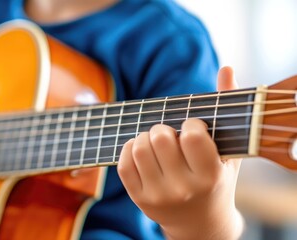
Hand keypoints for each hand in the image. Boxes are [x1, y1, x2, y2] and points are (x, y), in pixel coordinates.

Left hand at [117, 67, 242, 238]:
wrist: (200, 223)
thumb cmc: (217, 181)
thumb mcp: (229, 153)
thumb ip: (226, 110)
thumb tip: (226, 68)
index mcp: (209, 175)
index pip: (192, 136)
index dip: (190, 124)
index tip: (192, 129)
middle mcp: (183, 188)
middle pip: (160, 138)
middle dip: (163, 128)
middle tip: (169, 134)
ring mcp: (158, 194)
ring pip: (139, 147)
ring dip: (145, 137)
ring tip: (155, 142)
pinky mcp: (139, 198)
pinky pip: (123, 162)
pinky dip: (129, 148)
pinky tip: (142, 150)